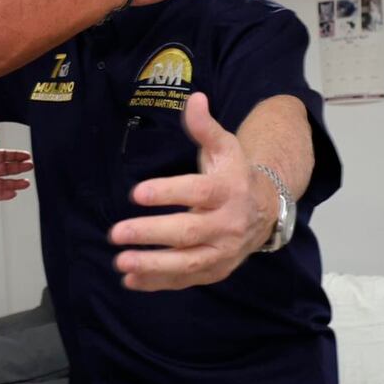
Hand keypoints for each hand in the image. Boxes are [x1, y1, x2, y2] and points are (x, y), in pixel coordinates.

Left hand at [0, 128, 33, 201]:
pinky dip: (4, 194)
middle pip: (5, 169)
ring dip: (14, 183)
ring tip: (26, 183)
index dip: (15, 156)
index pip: (3, 156)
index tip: (26, 156)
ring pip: (2, 183)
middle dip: (18, 168)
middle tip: (30, 167)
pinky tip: (13, 192)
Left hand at [109, 93, 276, 290]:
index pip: (197, 192)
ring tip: (120, 262)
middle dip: (151, 234)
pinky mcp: (215, 270)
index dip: (167, 193)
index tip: (136, 193)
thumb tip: (194, 99)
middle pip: (188, 232)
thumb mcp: (225, 147)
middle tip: (117, 232)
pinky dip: (158, 284)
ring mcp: (222, 251)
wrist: (267, 210)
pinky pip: (185, 280)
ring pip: (187, 263)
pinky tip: (130, 280)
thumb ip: (205, 127)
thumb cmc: (234, 175)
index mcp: (228, 190)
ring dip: (152, 266)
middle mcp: (227, 224)